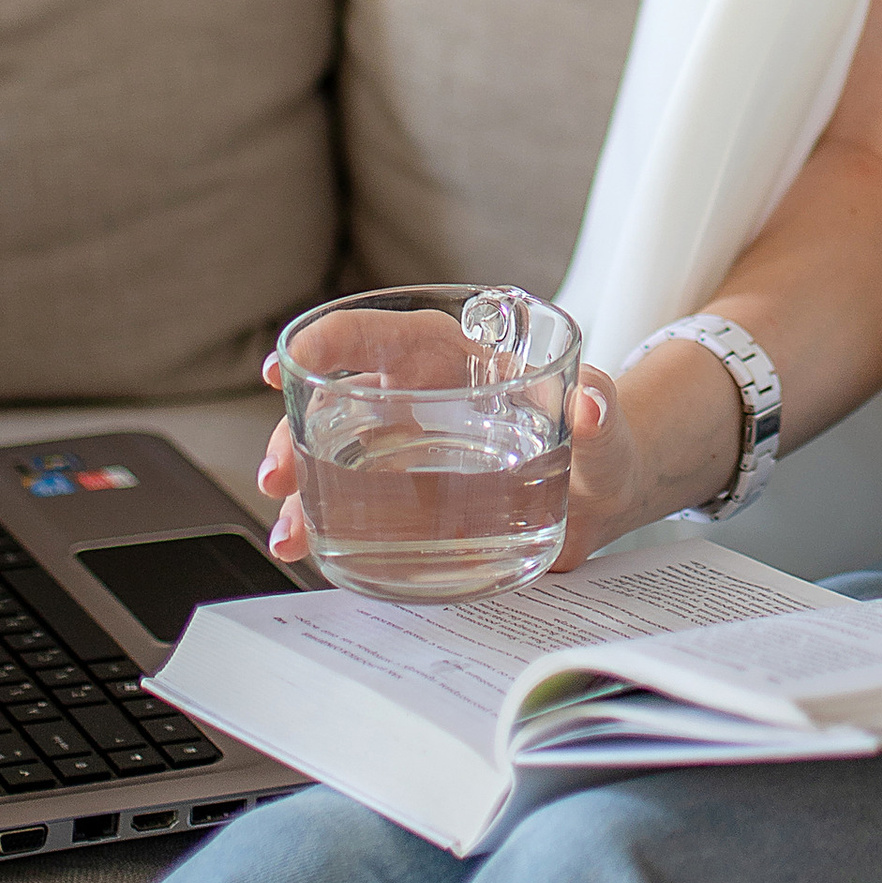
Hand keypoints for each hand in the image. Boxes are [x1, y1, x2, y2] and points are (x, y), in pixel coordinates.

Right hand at [254, 348, 731, 573]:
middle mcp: (417, 393)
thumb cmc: (602, 441)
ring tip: (288, 532)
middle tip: (275, 475)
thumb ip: (601, 411)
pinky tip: (308, 549)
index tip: (288, 365)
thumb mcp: (606, 425)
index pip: (377, 333)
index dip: (325, 342)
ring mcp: (406, 447)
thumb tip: (592, 402)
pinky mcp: (407, 496)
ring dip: (300, 489)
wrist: (602, 499)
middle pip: (335, 398)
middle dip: (293, 431)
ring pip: (332, 454)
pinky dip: (324, 523)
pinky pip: (352, 501)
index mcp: (453, 353)